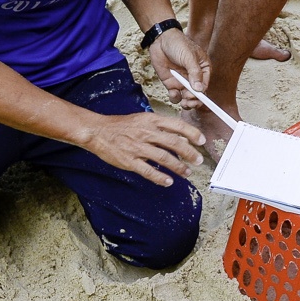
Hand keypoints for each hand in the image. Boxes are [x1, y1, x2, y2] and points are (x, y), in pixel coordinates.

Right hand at [80, 110, 204, 185]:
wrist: (98, 131)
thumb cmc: (121, 125)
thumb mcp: (142, 118)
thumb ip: (159, 126)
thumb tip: (178, 136)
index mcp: (151, 120)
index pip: (177, 125)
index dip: (192, 133)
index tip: (201, 141)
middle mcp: (146, 133)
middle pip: (174, 143)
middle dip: (189, 153)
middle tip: (198, 160)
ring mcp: (138, 147)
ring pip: (164, 158)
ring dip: (178, 167)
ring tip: (187, 172)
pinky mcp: (129, 161)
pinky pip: (148, 171)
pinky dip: (160, 178)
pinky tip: (168, 182)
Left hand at [147, 27, 208, 111]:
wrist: (160, 40)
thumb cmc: (178, 44)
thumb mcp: (189, 57)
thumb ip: (195, 73)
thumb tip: (199, 89)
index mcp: (203, 69)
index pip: (205, 85)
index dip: (202, 94)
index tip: (198, 98)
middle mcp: (194, 78)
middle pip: (197, 95)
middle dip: (194, 100)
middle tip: (189, 100)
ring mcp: (183, 81)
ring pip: (187, 98)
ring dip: (186, 103)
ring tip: (184, 101)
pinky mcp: (172, 83)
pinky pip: (175, 96)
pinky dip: (175, 98)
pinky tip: (173, 92)